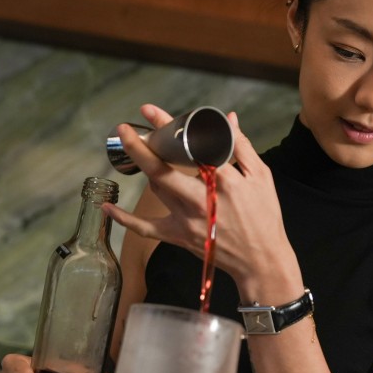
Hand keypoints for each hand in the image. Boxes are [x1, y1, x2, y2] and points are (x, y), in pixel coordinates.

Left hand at [102, 104, 298, 297]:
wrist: (262, 260)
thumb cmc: (265, 218)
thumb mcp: (261, 177)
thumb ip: (242, 146)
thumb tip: (229, 119)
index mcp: (224, 181)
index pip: (191, 147)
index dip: (169, 127)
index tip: (151, 112)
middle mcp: (201, 200)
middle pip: (162, 170)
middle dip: (140, 147)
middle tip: (125, 129)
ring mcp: (187, 220)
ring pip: (156, 190)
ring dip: (144, 169)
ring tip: (138, 151)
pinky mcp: (179, 236)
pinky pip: (146, 229)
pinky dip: (125, 219)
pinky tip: (108, 206)